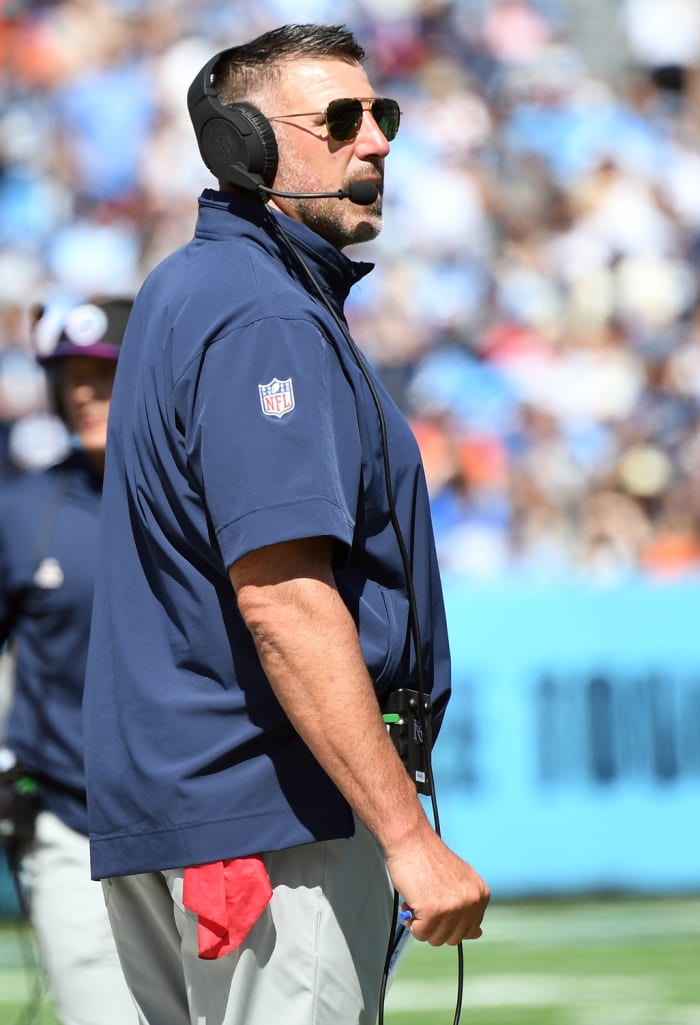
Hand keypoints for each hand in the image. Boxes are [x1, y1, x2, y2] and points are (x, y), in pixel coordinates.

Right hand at [386, 822, 489, 945]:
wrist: (412, 841)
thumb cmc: (430, 858)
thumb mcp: (460, 880)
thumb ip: (468, 906)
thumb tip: (476, 933)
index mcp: (480, 894)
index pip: (470, 929)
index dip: (450, 922)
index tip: (441, 908)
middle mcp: (470, 902)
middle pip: (453, 938)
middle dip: (436, 925)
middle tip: (427, 903)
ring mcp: (452, 908)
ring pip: (436, 939)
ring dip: (423, 924)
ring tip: (420, 901)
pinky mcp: (433, 911)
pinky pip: (420, 934)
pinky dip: (412, 922)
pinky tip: (413, 903)